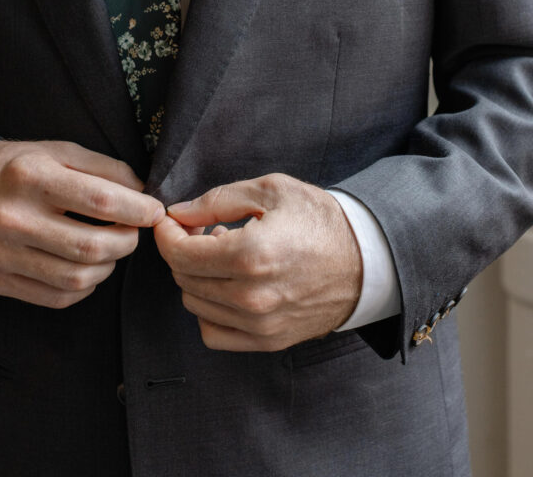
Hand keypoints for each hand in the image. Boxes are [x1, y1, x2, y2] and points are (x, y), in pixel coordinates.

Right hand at [0, 140, 163, 308]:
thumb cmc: (16, 168)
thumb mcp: (57, 152)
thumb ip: (104, 168)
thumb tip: (142, 192)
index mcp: (31, 177)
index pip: (100, 200)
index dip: (137, 209)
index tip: (154, 211)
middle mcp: (14, 218)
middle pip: (91, 246)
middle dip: (127, 242)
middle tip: (133, 232)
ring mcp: (2, 254)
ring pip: (76, 278)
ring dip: (108, 267)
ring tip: (111, 249)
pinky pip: (55, 298)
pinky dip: (83, 287)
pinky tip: (87, 268)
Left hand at [154, 173, 362, 351]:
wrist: (366, 258)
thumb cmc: (321, 220)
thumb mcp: (272, 191)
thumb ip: (218, 200)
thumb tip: (179, 212)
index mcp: (250, 255)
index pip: (179, 254)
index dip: (167, 233)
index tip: (171, 220)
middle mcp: (250, 296)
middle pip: (183, 278)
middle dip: (182, 250)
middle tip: (202, 230)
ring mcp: (258, 324)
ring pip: (194, 305)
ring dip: (197, 278)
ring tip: (223, 255)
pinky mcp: (267, 341)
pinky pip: (213, 332)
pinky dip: (209, 310)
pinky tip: (227, 286)